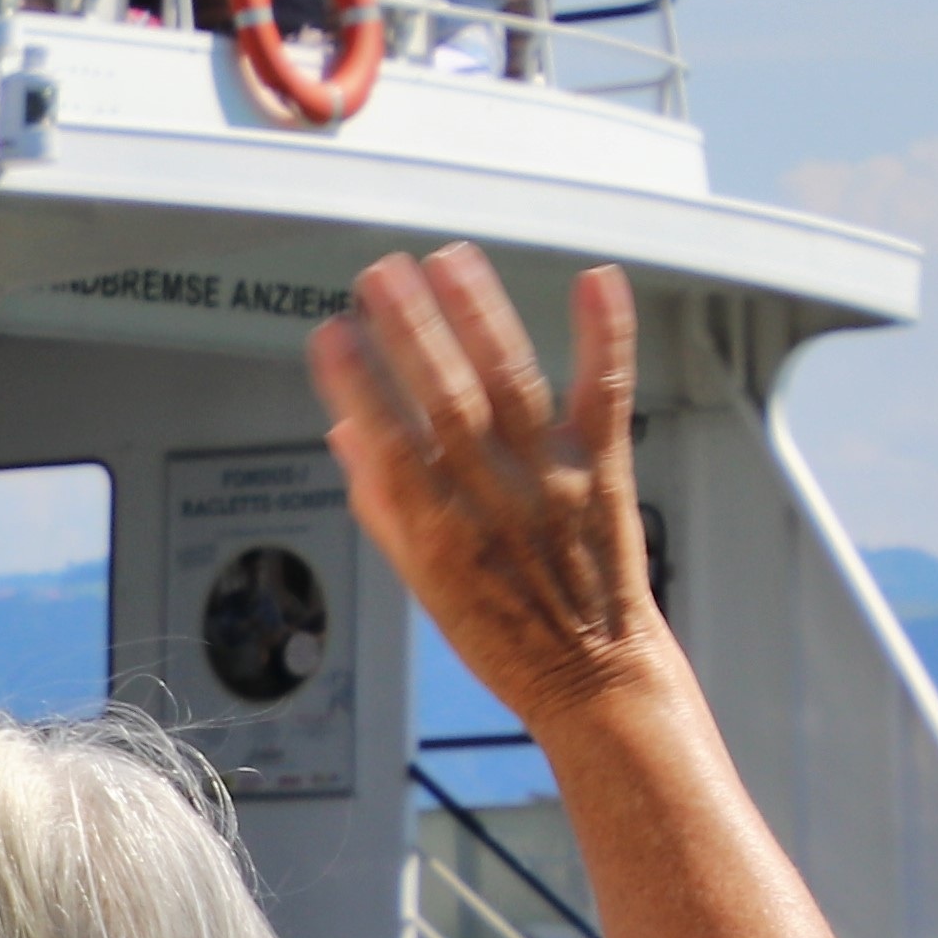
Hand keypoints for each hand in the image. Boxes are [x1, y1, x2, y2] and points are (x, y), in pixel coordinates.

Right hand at [311, 250, 665, 731]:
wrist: (595, 674)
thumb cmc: (503, 634)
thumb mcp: (420, 583)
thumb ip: (384, 506)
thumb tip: (348, 436)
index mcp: (438, 534)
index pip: (385, 445)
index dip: (355, 386)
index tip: (331, 336)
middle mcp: (494, 502)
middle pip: (446, 401)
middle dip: (411, 333)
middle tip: (381, 276)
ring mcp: (554, 482)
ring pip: (511, 387)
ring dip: (481, 319)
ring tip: (450, 263)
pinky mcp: (606, 471)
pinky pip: (603, 395)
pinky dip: (601, 336)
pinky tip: (592, 282)